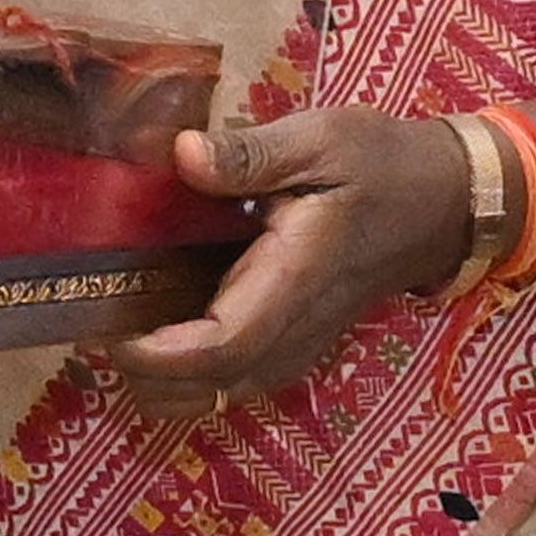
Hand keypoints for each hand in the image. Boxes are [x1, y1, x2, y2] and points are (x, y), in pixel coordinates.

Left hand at [103, 109, 478, 414]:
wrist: (442, 202)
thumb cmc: (381, 165)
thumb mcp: (320, 139)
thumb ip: (250, 153)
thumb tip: (181, 154)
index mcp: (295, 280)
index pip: (221, 346)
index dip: (158, 352)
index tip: (107, 327)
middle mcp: (295, 330)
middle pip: (209, 389)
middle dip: (143, 373)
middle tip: (93, 321)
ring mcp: (298, 346)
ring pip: (218, 396)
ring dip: (161, 381)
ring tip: (115, 327)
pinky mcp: (294, 345)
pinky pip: (233, 381)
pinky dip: (187, 376)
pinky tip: (155, 330)